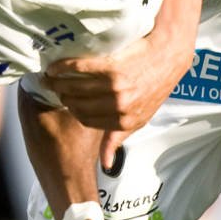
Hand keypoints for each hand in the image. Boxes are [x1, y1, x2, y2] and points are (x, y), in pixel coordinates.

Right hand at [44, 34, 189, 165]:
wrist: (169, 55)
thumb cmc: (155, 86)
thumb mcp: (140, 118)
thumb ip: (118, 138)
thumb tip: (106, 164)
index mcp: (124, 121)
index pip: (86, 120)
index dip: (72, 111)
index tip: (65, 102)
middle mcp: (119, 106)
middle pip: (77, 105)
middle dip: (62, 97)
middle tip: (54, 88)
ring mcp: (115, 86)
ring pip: (75, 88)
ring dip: (59, 83)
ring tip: (51, 77)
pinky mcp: (112, 66)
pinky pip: (79, 68)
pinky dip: (64, 67)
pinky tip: (55, 66)